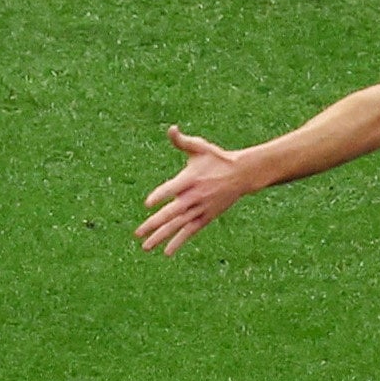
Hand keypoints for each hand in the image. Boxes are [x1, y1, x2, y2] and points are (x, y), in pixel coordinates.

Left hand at [135, 126, 252, 254]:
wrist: (242, 174)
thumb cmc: (217, 159)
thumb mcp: (200, 147)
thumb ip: (182, 141)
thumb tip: (171, 128)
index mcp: (191, 178)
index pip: (173, 188)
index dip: (161, 195)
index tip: (148, 204)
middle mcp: (195, 196)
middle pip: (173, 212)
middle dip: (155, 223)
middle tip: (138, 233)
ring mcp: (200, 209)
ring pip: (178, 225)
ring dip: (162, 236)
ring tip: (145, 246)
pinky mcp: (206, 217)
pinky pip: (190, 232)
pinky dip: (179, 242)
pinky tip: (166, 252)